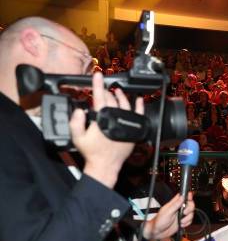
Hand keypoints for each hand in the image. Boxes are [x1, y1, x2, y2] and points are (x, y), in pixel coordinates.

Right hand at [71, 72, 143, 187]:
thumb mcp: (77, 137)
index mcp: (102, 118)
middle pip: (111, 99)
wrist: (106, 165)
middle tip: (101, 89)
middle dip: (105, 92)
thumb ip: (75, 122)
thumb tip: (80, 109)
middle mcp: (115, 118)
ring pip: (125, 104)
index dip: (97, 84)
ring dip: (120, 95)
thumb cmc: (92, 152)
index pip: (99, 97)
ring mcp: (126, 124)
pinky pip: (139, 115)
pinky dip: (139, 106)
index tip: (98, 74)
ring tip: (116, 90)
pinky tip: (139, 99)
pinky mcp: (133, 130)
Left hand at [143, 192, 194, 240]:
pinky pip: (190, 221)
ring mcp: (181, 215)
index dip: (188, 195)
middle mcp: (179, 208)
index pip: (183, 196)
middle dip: (189, 209)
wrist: (158, 232)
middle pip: (190, 204)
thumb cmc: (159, 221)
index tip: (190, 198)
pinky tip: (181, 224)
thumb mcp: (167, 212)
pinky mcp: (183, 221)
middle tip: (184, 213)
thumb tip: (182, 197)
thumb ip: (175, 204)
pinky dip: (187, 223)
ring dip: (187, 218)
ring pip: (191, 213)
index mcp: (174, 204)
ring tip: (180, 221)